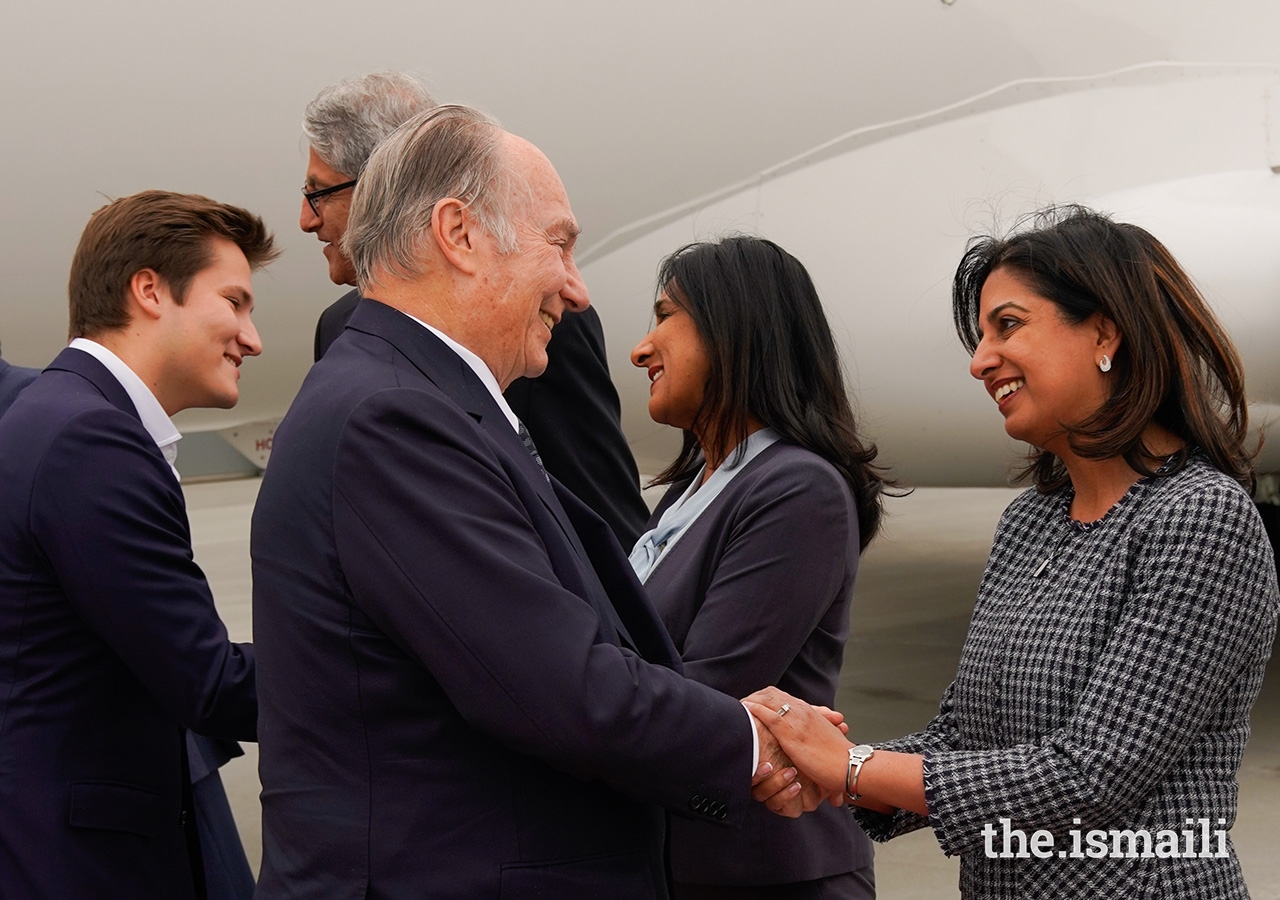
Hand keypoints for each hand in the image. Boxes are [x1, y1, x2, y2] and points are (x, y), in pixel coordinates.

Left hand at [744, 687, 854, 807]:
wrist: (849, 766)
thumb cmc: (839, 758)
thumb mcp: (824, 740)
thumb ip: (813, 736)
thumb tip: (806, 742)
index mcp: (809, 711)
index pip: (781, 696)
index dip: (764, 698)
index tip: (753, 703)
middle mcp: (802, 711)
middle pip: (771, 694)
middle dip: (754, 697)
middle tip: (742, 705)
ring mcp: (797, 721)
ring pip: (768, 700)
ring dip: (751, 702)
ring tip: (739, 707)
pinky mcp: (792, 734)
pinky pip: (769, 716)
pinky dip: (755, 711)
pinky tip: (745, 711)